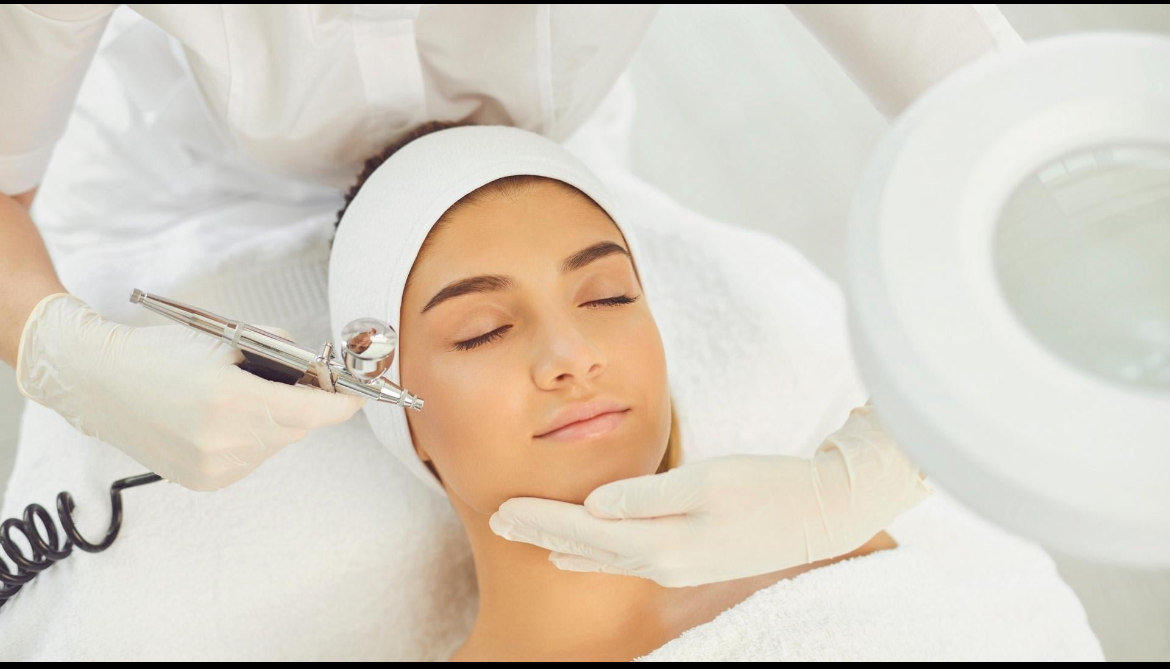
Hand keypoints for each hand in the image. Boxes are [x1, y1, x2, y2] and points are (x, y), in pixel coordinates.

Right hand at [16, 292, 364, 490]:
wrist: (100, 383)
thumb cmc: (163, 353)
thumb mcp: (227, 340)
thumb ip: (281, 355)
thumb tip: (319, 370)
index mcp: (236, 399)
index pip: (316, 413)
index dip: (343, 404)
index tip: (357, 396)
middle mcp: (228, 439)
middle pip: (299, 428)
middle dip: (303, 405)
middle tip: (291, 382)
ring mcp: (216, 465)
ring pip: (275, 445)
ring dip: (272, 423)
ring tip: (236, 399)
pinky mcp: (205, 481)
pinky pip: (250, 459)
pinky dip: (248, 441)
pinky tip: (219, 422)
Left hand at [489, 403, 930, 586]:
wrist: (827, 510)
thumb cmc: (769, 487)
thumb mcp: (706, 483)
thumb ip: (645, 497)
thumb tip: (592, 505)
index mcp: (661, 544)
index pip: (582, 532)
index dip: (540, 518)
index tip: (500, 509)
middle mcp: (663, 563)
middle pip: (585, 548)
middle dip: (540, 532)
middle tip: (497, 521)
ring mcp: (678, 565)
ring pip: (603, 557)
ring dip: (562, 543)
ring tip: (528, 535)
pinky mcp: (692, 558)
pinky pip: (626, 559)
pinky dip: (593, 553)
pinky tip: (578, 553)